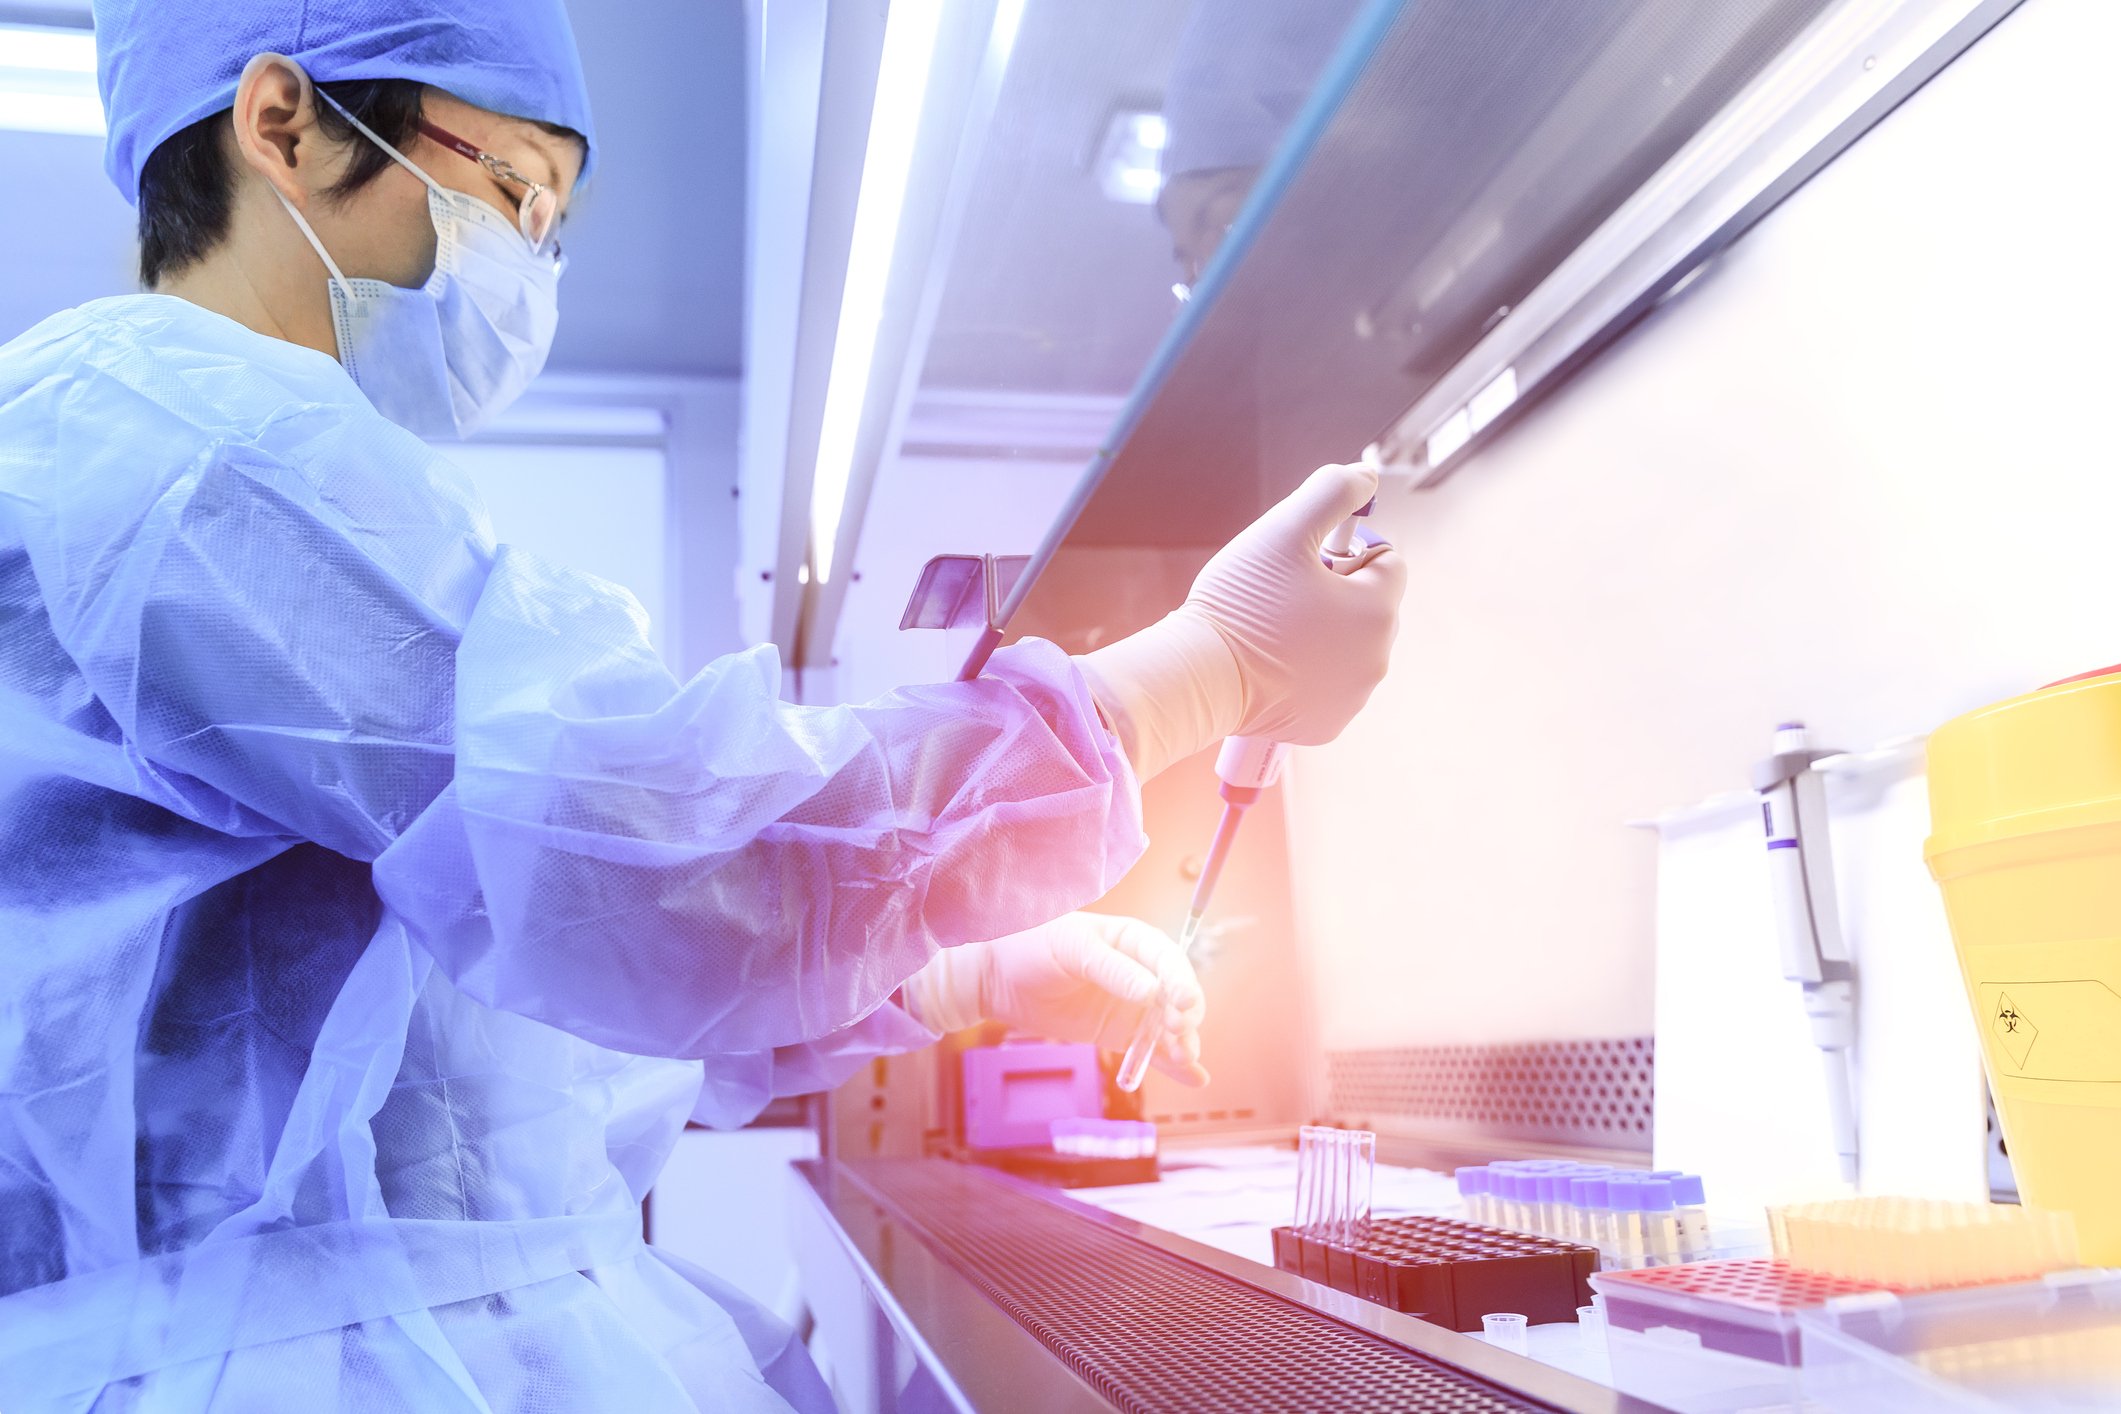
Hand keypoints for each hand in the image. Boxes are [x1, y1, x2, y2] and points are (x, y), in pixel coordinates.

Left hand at [901, 913, 1209, 1086]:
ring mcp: (1131, 1005)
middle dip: (1185, 1014)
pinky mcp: (1118, 1033)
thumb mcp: (1070, 948)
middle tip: (1179, 1032)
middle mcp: (1139, 972)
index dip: (1180, 979)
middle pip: (1176, 994)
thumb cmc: (1032, 947)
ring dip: (1183, 1041)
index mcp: (1131, 939)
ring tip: (1185, 1058)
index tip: (1182, 1003)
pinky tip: (1195, 1077)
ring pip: (1169, 1025)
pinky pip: (1151, 1049)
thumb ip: (1111, 969)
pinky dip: (1173, 1065)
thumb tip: (1151, 991)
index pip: (1167, 958)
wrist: (996, 978)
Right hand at [1184, 461, 1406, 745]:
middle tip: (1281, 596)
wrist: (1199, 677)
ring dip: (1323, 633)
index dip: (1345, 551)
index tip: (1302, 562)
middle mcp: (1378, 659)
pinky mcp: (1328, 724)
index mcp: (1378, 610)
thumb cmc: (1240, 602)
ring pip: (1349, 646)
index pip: (1387, 561)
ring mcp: (1354, 697)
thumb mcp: (1285, 528)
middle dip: (1336, 594)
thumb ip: (1333, 490)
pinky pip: (1329, 684)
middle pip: (1370, 606)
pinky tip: (1273, 666)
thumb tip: (1367, 475)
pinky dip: (1308, 673)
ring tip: (1274, 631)